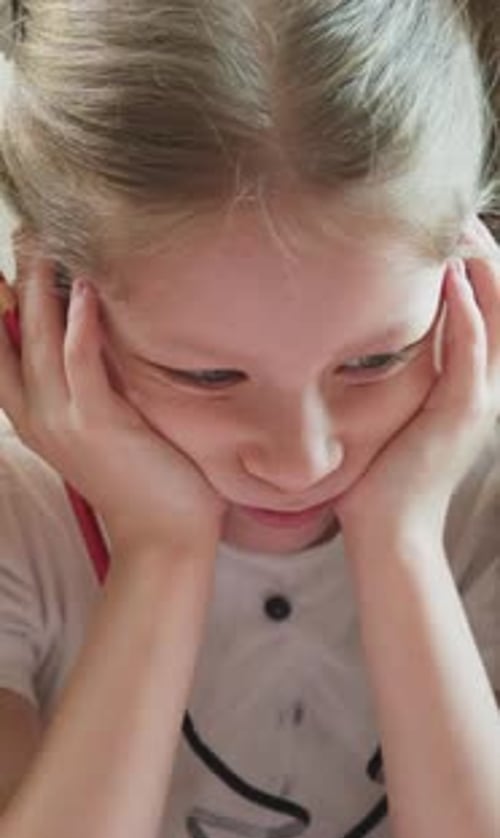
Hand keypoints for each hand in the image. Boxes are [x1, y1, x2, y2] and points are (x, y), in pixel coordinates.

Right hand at [0, 245, 226, 552]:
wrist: (163, 534)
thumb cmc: (141, 476)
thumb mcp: (98, 427)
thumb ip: (85, 387)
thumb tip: (90, 338)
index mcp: (35, 416)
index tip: (4, 264)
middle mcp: (39, 416)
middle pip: (9, 336)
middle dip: (12, 282)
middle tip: (22, 231)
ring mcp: (66, 421)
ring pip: (39, 342)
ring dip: (39, 290)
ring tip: (44, 243)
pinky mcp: (100, 424)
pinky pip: (81, 364)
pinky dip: (79, 326)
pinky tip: (85, 290)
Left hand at [333, 217, 499, 545]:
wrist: (387, 530)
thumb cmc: (380, 473)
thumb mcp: (391, 410)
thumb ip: (394, 372)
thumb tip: (361, 334)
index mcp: (468, 383)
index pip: (486, 308)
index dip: (474, 265)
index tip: (443, 228)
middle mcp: (484, 386)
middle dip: (484, 253)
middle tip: (458, 213)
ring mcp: (478, 400)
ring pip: (498, 319)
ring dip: (483, 269)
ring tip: (461, 228)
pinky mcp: (461, 414)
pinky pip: (472, 354)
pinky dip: (468, 315)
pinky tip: (453, 280)